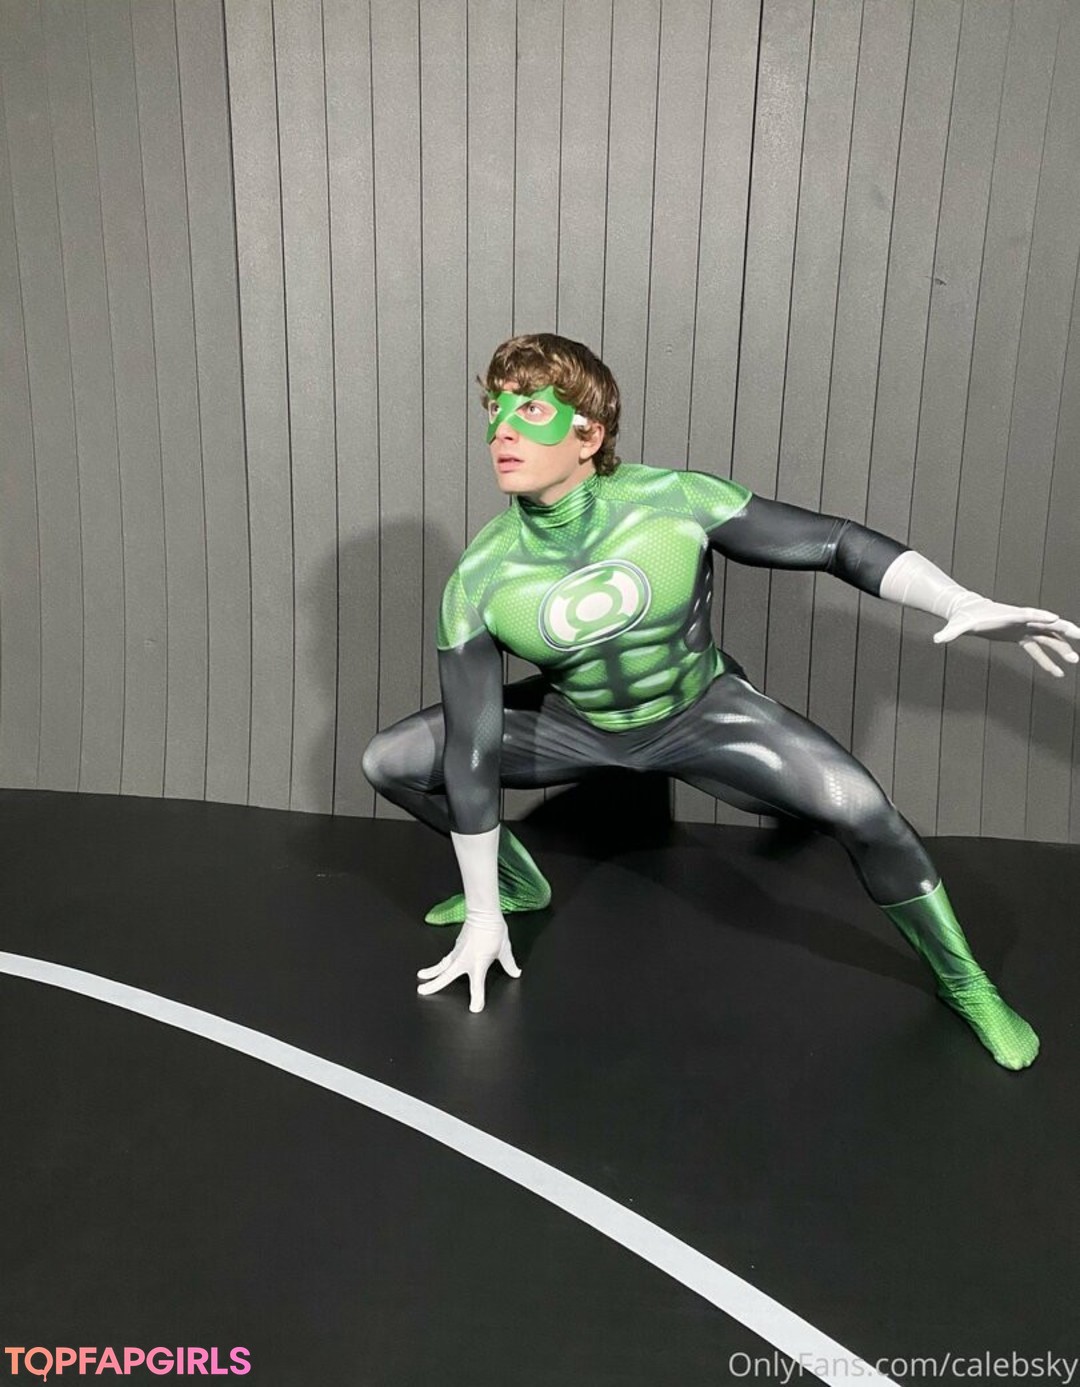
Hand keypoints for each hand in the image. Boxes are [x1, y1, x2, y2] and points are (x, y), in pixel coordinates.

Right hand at [416, 914, 520, 1012]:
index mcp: (478, 963)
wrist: (483, 912)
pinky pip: (446, 958)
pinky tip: (438, 966)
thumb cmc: (493, 929)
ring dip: (431, 972)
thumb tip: (516, 973)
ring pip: (441, 965)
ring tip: (421, 977)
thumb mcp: (504, 948)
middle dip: (433, 984)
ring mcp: (458, 952)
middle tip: (422, 991)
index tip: (475, 1008)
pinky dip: (439, 964)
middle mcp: (464, 959)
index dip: (477, 998)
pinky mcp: (456, 945)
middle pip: (446, 976)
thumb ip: (509, 963)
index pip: (477, 985)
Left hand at [934, 597, 1079, 675]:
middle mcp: (1021, 620)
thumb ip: (950, 633)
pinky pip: (1039, 650)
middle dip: (1063, 630)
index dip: (1041, 617)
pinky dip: (1048, 660)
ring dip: (1061, 648)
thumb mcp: (957, 626)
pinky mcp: (1022, 636)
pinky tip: (1057, 672)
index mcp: (1009, 615)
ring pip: (1048, 637)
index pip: (1028, 614)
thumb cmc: (964, 618)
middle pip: (1047, 624)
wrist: (968, 612)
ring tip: (1075, 660)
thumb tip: (937, 639)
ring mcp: (1024, 628)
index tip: (1055, 619)